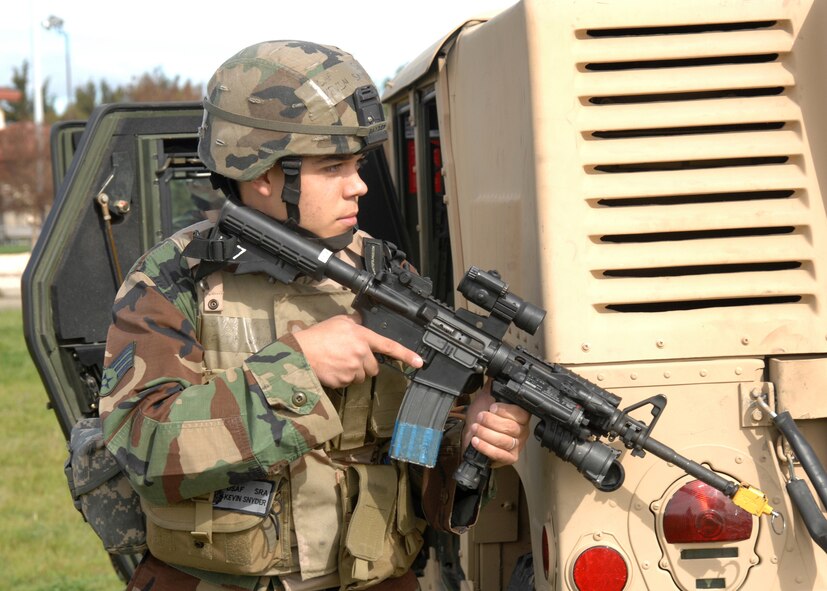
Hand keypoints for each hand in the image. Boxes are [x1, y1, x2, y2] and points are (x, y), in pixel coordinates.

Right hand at [293, 314, 422, 388]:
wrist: (301, 352)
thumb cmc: (318, 336)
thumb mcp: (339, 321)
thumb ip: (356, 322)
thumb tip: (363, 321)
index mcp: (362, 337)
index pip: (389, 346)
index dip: (406, 355)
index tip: (419, 362)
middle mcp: (361, 353)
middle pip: (374, 367)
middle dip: (365, 365)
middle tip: (349, 357)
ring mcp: (353, 369)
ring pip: (361, 376)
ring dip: (353, 372)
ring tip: (338, 362)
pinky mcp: (344, 381)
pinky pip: (349, 383)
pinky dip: (342, 379)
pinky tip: (332, 369)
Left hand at [462, 381, 529, 467]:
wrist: (472, 435)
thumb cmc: (480, 418)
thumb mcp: (486, 397)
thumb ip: (493, 384)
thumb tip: (495, 367)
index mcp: (520, 415)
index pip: (520, 413)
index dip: (504, 410)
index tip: (491, 407)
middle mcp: (522, 430)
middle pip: (511, 427)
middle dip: (491, 422)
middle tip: (479, 418)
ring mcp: (516, 445)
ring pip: (505, 440)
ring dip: (486, 434)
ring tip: (475, 428)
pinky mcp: (509, 457)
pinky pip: (500, 454)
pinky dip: (486, 447)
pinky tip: (476, 440)